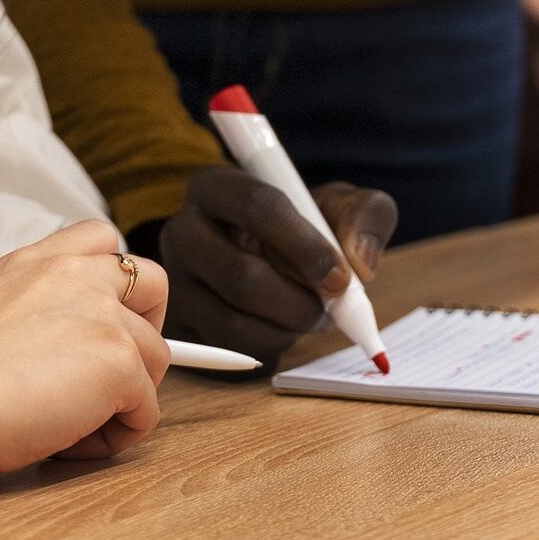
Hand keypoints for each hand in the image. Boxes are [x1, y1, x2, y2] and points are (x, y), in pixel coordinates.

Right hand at [0, 220, 169, 472]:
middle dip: (147, 327)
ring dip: (126, 395)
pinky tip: (75, 442)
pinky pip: (146, 409)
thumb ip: (40, 305)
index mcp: (39, 263)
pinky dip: (119, 434)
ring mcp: (105, 317)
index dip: (117, 281)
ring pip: (154, 357)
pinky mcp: (121, 362)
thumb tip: (74, 342)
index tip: (104, 318)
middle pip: (153, 283)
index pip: (101, 239)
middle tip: (112, 367)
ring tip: (77, 422)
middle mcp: (76, 276)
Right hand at [155, 165, 394, 365]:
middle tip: (328, 310)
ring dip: (286, 330)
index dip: (305, 246)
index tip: (340, 279)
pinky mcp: (177, 326)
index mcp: (217, 186)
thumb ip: (366, 215)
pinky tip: (280, 329)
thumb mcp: (340, 206)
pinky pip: (227, 353)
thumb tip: (359, 261)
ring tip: (307, 317)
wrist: (269, 258)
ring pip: (232, 322)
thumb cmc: (302, 227)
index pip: (258, 208)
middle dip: (298, 303)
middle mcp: (181, 231)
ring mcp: (172, 282)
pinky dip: (268, 349)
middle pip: (241, 276)